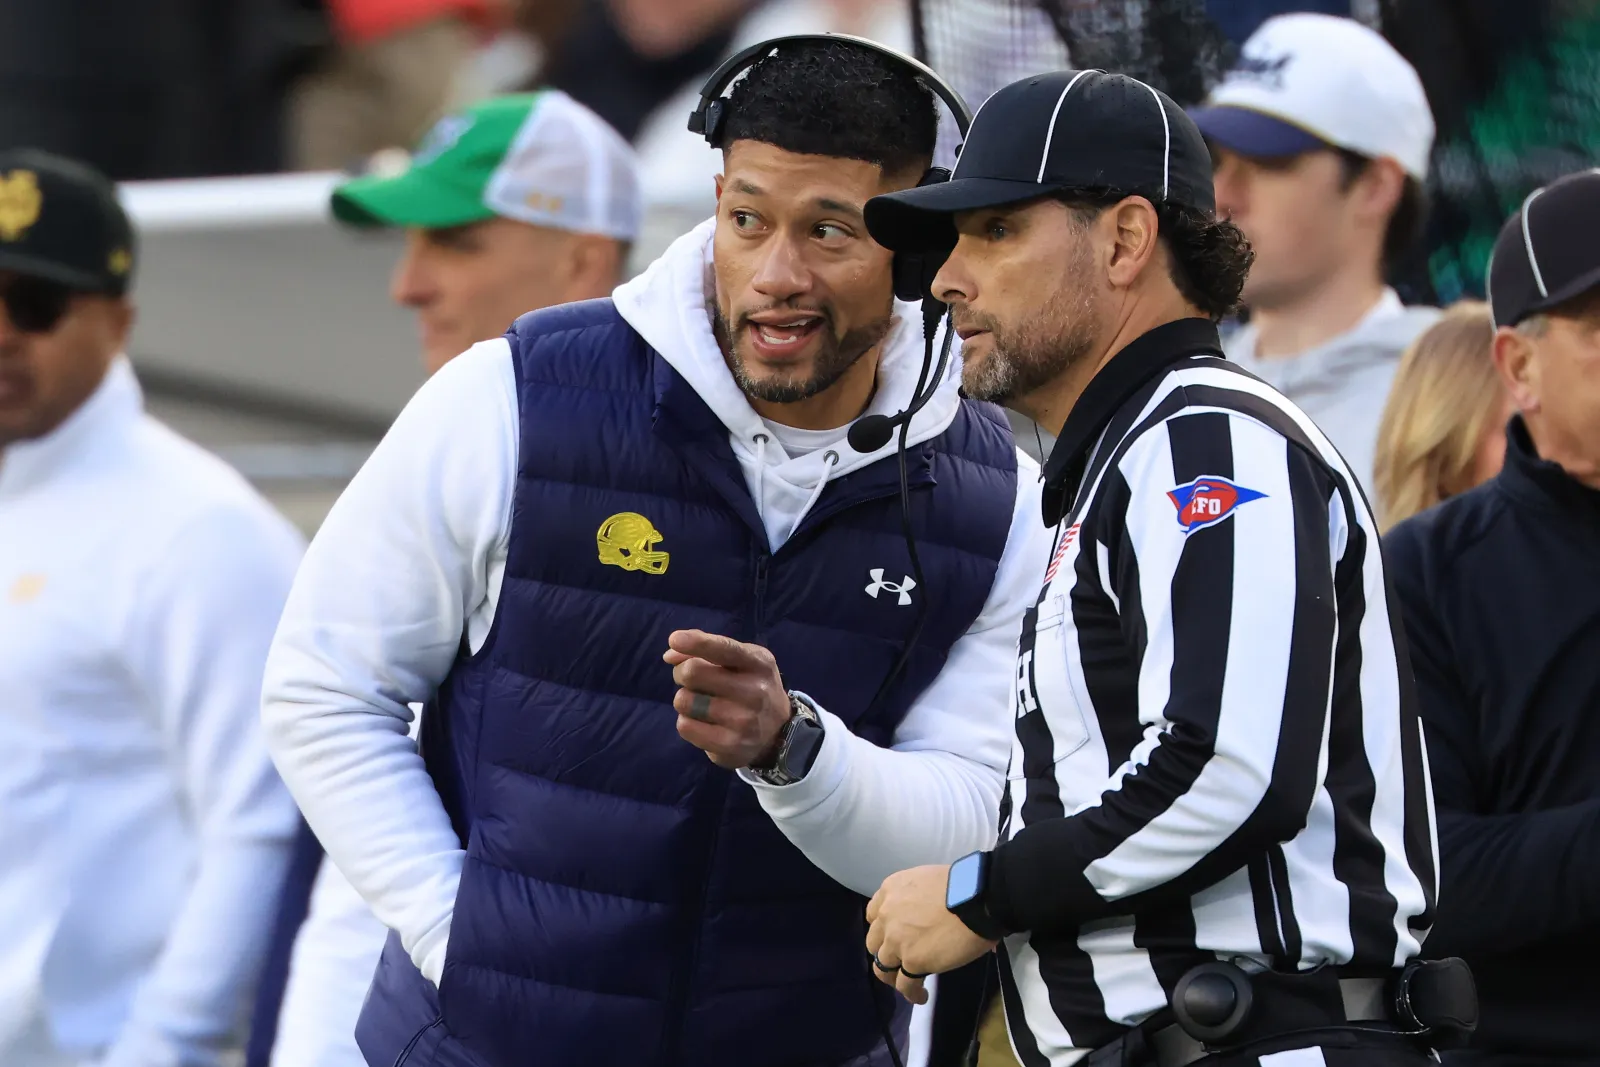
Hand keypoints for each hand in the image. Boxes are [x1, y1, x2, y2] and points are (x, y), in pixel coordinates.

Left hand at [664, 629, 790, 768]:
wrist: (778, 732)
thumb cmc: (750, 686)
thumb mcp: (741, 660)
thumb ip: (708, 649)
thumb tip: (670, 655)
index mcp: (758, 663)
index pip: (724, 649)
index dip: (697, 643)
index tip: (675, 639)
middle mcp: (754, 691)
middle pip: (693, 672)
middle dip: (681, 672)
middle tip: (690, 679)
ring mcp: (743, 721)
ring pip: (684, 701)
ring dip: (684, 699)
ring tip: (700, 703)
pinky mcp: (730, 745)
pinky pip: (685, 726)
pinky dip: (687, 722)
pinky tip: (703, 722)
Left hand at [865, 865, 996, 1004]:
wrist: (977, 899)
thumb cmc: (963, 884)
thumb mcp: (928, 880)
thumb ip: (919, 899)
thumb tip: (934, 915)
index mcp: (891, 889)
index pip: (874, 914)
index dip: (883, 928)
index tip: (893, 935)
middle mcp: (887, 915)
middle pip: (874, 942)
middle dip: (885, 952)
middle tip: (900, 960)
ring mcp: (896, 940)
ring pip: (883, 966)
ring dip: (894, 976)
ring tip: (908, 984)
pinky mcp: (912, 961)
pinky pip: (904, 985)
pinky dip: (912, 993)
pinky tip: (921, 996)